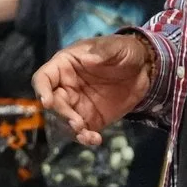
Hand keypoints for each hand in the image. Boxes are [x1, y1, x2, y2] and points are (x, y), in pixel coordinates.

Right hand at [34, 34, 154, 146]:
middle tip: (77, 123)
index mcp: (64, 66)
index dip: (41, 90)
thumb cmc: (124, 51)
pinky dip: (86, 138)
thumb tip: (87, 59)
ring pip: (63, 122)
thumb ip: (102, 51)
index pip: (43, 78)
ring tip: (87, 134)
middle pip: (52, 104)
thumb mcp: (116, 47)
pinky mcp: (91, 120)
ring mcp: (77, 105)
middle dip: (61, 115)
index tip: (47, 102)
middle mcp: (66, 87)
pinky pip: (82, 132)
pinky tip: (96, 139)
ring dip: (71, 130)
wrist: (145, 70)